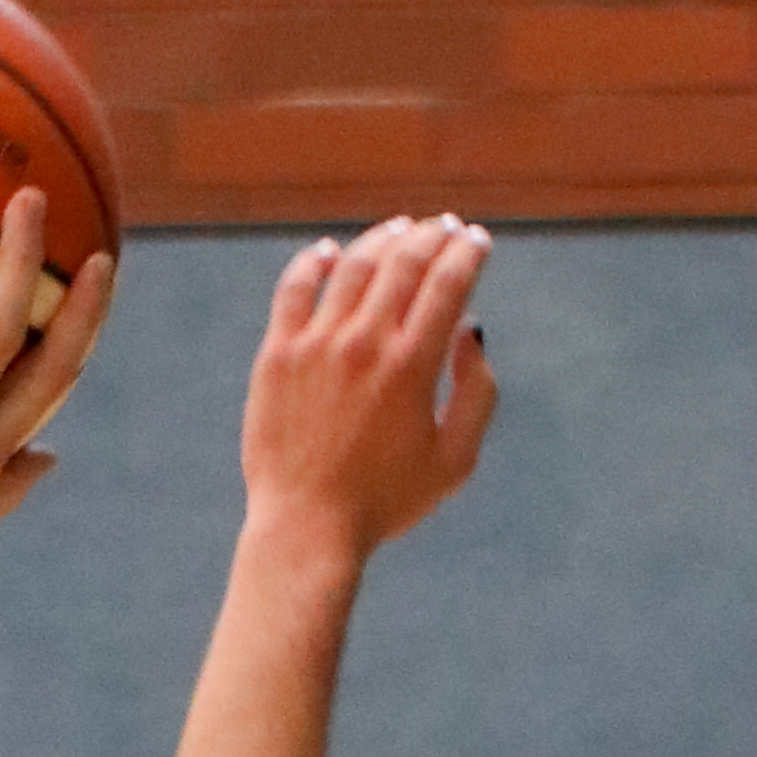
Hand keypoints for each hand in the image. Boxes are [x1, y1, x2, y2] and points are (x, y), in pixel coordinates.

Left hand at [240, 213, 498, 560]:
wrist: (307, 528)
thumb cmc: (386, 502)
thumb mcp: (454, 461)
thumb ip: (477, 393)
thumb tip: (471, 331)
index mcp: (411, 366)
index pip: (447, 282)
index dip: (467, 253)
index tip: (478, 241)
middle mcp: (364, 343)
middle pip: (404, 263)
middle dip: (432, 237)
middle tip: (445, 228)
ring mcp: (317, 344)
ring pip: (353, 266)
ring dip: (382, 239)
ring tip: (399, 231)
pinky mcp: (278, 354)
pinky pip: (295, 288)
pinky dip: (315, 261)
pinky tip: (330, 252)